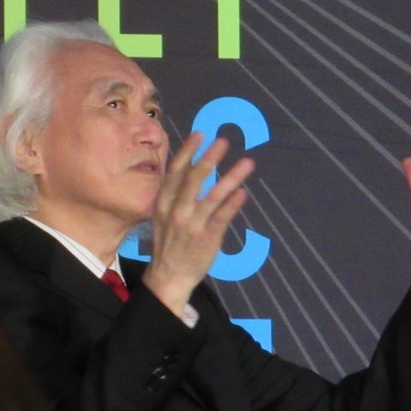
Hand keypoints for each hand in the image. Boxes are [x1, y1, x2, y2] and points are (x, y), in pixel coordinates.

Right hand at [141, 133, 252, 315]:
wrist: (168, 277)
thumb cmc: (170, 242)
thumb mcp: (163, 214)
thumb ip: (176, 193)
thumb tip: (191, 166)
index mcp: (162, 202)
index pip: (175, 172)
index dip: (187, 151)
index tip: (200, 133)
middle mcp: (176, 211)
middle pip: (193, 179)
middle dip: (209, 158)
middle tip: (224, 141)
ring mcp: (192, 224)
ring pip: (213, 196)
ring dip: (231, 177)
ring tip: (247, 162)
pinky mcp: (207, 237)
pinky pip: (222, 217)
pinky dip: (233, 204)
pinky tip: (244, 192)